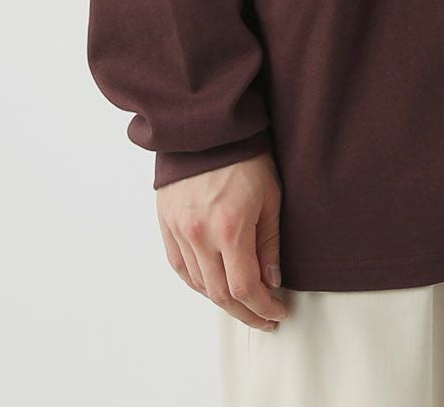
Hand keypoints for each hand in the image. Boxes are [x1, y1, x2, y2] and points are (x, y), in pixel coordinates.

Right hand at [156, 151, 289, 329]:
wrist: (208, 126)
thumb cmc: (246, 156)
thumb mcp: (271, 196)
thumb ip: (269, 243)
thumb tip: (271, 282)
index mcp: (229, 227)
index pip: (244, 288)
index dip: (262, 308)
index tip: (278, 313)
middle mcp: (200, 234)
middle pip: (219, 294)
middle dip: (245, 312)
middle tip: (264, 318)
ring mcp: (179, 230)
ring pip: (199, 284)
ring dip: (221, 300)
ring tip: (243, 302)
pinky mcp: (166, 223)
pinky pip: (180, 267)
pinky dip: (198, 282)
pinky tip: (213, 285)